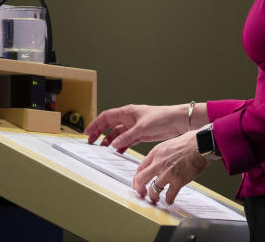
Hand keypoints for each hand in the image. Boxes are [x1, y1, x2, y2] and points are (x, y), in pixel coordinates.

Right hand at [85, 104, 199, 151]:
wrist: (177, 121)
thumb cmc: (162, 117)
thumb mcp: (142, 128)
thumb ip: (127, 137)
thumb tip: (113, 144)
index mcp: (127, 112)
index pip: (106, 117)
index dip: (96, 124)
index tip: (87, 132)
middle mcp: (129, 119)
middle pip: (109, 125)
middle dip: (100, 133)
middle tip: (91, 142)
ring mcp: (134, 127)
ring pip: (118, 134)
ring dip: (110, 141)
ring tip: (103, 149)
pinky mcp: (141, 134)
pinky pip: (127, 140)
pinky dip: (121, 145)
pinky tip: (118, 151)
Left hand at [133, 130, 209, 203]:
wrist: (202, 144)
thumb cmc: (190, 142)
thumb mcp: (169, 144)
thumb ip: (160, 154)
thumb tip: (156, 163)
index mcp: (156, 153)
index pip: (139, 168)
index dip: (136, 178)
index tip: (138, 183)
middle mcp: (159, 163)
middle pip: (141, 180)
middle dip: (139, 190)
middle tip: (142, 194)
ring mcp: (168, 173)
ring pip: (153, 190)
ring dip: (153, 197)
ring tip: (156, 198)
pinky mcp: (178, 181)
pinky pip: (169, 195)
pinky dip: (169, 200)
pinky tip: (170, 200)